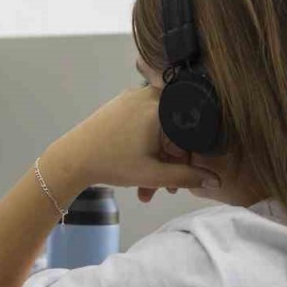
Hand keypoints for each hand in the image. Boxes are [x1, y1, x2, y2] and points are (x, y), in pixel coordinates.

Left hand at [44, 88, 219, 200]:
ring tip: (147, 189)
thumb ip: (187, 177)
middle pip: (173, 131)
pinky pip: (144, 124)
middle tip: (166, 191)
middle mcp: (149, 94)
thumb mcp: (153, 174)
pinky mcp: (121, 104)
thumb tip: (215, 181)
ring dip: (157, 159)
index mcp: (161, 106)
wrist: (71, 159)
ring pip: (158, 130)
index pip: (189, 132)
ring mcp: (133, 97)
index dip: (190, 159)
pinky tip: (138, 169)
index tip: (184, 179)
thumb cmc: (112, 163)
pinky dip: (146, 146)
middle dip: (170, 164)